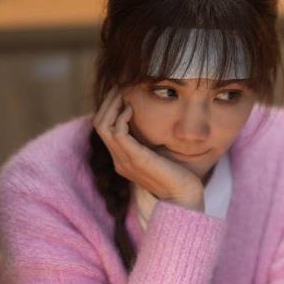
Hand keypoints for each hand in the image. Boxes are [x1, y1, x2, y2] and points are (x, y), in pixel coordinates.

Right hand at [93, 87, 203, 211]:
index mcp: (123, 159)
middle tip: (119, 85)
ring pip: (103, 126)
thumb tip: (153, 122)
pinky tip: (131, 109)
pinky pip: (117, 133)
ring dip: (112, 105)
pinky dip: (121, 118)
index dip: (109, 108)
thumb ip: (151, 142)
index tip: (121, 92)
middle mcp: (119, 160)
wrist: (184, 198)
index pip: (105, 129)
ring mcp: (124, 160)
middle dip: (108, 102)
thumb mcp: (159, 155)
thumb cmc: (177, 176)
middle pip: (99, 124)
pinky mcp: (135, 159)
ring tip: (123, 92)